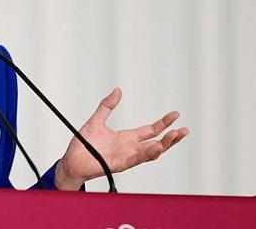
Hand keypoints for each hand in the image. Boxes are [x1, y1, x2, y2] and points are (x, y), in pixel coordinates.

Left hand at [55, 88, 188, 190]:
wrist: (71, 159)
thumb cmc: (83, 144)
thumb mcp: (97, 120)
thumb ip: (107, 106)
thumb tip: (117, 90)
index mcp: (127, 138)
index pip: (151, 130)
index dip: (163, 123)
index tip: (176, 114)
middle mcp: (130, 148)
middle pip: (157, 143)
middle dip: (171, 138)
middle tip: (184, 130)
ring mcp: (126, 157)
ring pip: (151, 153)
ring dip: (164, 145)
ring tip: (175, 136)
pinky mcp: (119, 164)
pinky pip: (136, 159)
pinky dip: (146, 153)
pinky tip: (156, 147)